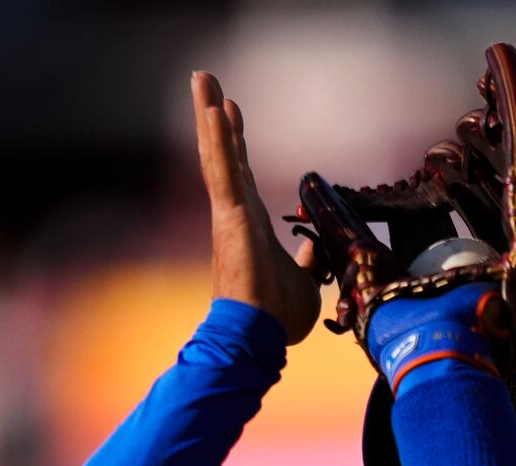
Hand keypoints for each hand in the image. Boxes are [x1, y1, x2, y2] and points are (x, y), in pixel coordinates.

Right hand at [191, 71, 321, 343]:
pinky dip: (220, 140)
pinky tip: (216, 109)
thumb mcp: (305, 281)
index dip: (237, 141)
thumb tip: (314, 243)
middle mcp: (235, 213)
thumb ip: (307, 257)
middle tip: (206, 81)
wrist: (258, 336)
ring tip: (202, 79)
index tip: (232, 111)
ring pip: (218, 154)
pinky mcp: (231, 217)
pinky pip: (225, 171)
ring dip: (210, 115)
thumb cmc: (276, 317)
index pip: (241, 172)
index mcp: (250, 224)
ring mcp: (230, 213)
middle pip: (224, 154)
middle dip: (215, 116)